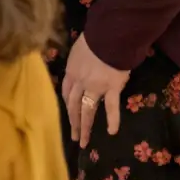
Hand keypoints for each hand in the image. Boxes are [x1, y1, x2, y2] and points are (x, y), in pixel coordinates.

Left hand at [63, 34, 129, 148]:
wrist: (108, 37)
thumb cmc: (94, 38)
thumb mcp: (79, 49)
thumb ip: (80, 61)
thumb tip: (83, 65)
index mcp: (72, 71)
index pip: (67, 92)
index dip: (68, 104)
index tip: (69, 113)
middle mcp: (80, 82)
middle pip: (73, 105)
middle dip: (73, 122)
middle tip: (73, 137)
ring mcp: (96, 87)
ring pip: (88, 110)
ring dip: (84, 127)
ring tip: (83, 141)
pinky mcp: (112, 88)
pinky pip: (112, 107)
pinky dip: (112, 120)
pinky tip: (112, 132)